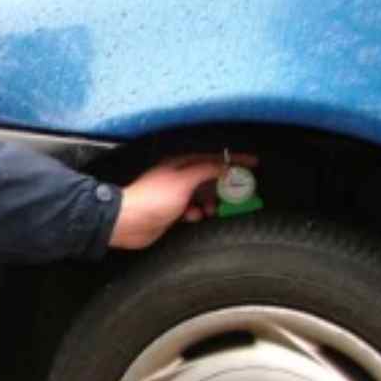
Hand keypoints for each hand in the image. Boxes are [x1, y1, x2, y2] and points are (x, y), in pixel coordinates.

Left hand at [108, 153, 258, 249]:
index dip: (234, 160)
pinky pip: (193, 211)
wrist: (127, 222)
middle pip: (210, 178)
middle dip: (224, 186)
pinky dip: (197, 214)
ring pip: (203, 196)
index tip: (253, 163)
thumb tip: (225, 166)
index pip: (213, 158)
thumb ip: (206, 171)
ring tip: (211, 210)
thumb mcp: (184, 181)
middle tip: (239, 193)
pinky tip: (193, 217)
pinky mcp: (172, 212)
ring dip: (211, 203)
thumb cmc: (153, 198)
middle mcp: (179, 177)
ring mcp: (176, 194)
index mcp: (180, 163)